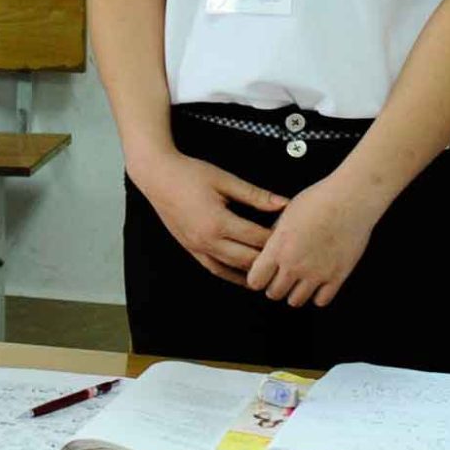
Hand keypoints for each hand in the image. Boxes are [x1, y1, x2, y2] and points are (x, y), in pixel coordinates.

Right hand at [127, 148, 288, 283]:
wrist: (157, 176)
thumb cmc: (189, 173)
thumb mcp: (225, 180)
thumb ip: (255, 195)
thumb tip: (283, 203)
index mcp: (217, 222)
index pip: (256, 238)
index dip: (277, 239)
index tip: (292, 235)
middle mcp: (207, 240)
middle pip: (247, 259)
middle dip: (268, 259)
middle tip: (286, 256)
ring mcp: (197, 247)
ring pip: (232, 270)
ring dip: (252, 272)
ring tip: (271, 271)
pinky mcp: (191, 249)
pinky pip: (215, 269)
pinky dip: (232, 275)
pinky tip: (245, 275)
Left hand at [247, 179, 379, 307]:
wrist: (351, 199)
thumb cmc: (318, 200)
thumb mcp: (286, 214)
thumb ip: (274, 237)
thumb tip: (267, 252)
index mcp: (278, 248)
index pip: (255, 281)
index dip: (257, 278)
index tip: (262, 273)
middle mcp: (294, 265)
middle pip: (274, 293)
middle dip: (274, 286)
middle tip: (280, 277)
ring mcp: (316, 273)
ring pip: (295, 301)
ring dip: (294, 292)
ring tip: (299, 280)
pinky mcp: (337, 277)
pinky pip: (321, 301)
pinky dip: (317, 294)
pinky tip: (317, 282)